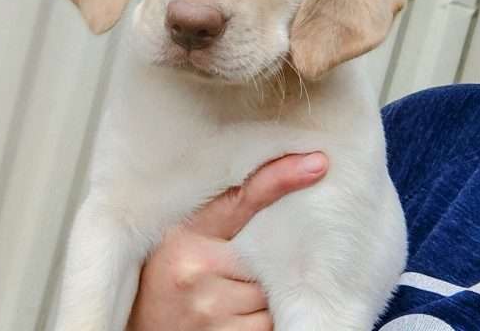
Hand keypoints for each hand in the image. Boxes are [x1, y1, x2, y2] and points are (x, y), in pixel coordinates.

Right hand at [126, 152, 328, 330]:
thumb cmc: (163, 283)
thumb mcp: (180, 241)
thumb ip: (219, 221)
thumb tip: (277, 196)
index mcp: (185, 234)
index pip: (243, 198)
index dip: (281, 177)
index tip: (316, 163)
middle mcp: (196, 268)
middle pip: (267, 256)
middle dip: (263, 265)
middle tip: (233, 272)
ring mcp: (210, 308)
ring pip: (271, 293)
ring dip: (263, 298)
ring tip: (227, 299)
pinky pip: (268, 325)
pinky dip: (262, 323)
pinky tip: (234, 319)